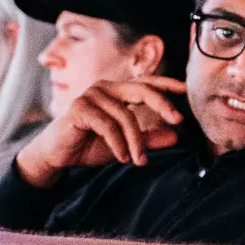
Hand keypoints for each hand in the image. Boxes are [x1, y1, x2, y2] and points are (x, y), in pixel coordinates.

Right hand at [16, 75, 187, 185]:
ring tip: (139, 161)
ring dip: (136, 141)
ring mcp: (91, 95)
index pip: (147, 83)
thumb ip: (148, 139)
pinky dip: (118, 143)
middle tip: (178, 120)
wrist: (57, 155)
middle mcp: (106, 88)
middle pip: (142, 90)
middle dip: (162, 104)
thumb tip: (175, 137)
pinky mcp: (79, 108)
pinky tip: (123, 157)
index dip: (167, 84)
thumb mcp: (125, 145)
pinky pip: (107, 125)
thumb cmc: (89, 145)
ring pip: (125, 116)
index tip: (187, 90)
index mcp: (117, 92)